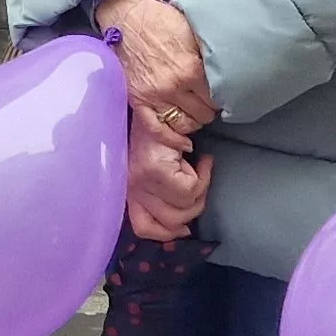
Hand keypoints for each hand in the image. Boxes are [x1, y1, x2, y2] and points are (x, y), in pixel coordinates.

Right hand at [99, 0, 216, 131]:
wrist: (128, 17)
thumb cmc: (162, 22)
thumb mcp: (193, 33)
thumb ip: (208, 55)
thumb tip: (228, 71)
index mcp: (190, 69)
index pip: (216, 97)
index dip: (223, 97)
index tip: (224, 96)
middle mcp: (173, 86)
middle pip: (203, 114)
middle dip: (210, 110)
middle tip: (210, 104)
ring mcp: (154, 96)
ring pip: (183, 125)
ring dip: (194, 122)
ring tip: (196, 114)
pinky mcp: (138, 100)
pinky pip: (156, 129)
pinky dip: (171, 139)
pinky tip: (183, 142)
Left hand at [125, 112, 212, 240]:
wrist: (158, 103)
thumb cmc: (160, 134)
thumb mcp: (157, 168)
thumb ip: (162, 193)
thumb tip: (184, 225)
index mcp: (130, 190)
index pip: (143, 228)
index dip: (168, 232)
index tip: (186, 225)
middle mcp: (132, 188)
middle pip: (171, 223)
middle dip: (193, 210)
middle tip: (200, 188)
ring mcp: (142, 179)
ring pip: (183, 208)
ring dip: (201, 192)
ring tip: (201, 171)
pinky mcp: (155, 169)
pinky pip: (190, 190)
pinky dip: (204, 178)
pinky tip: (204, 161)